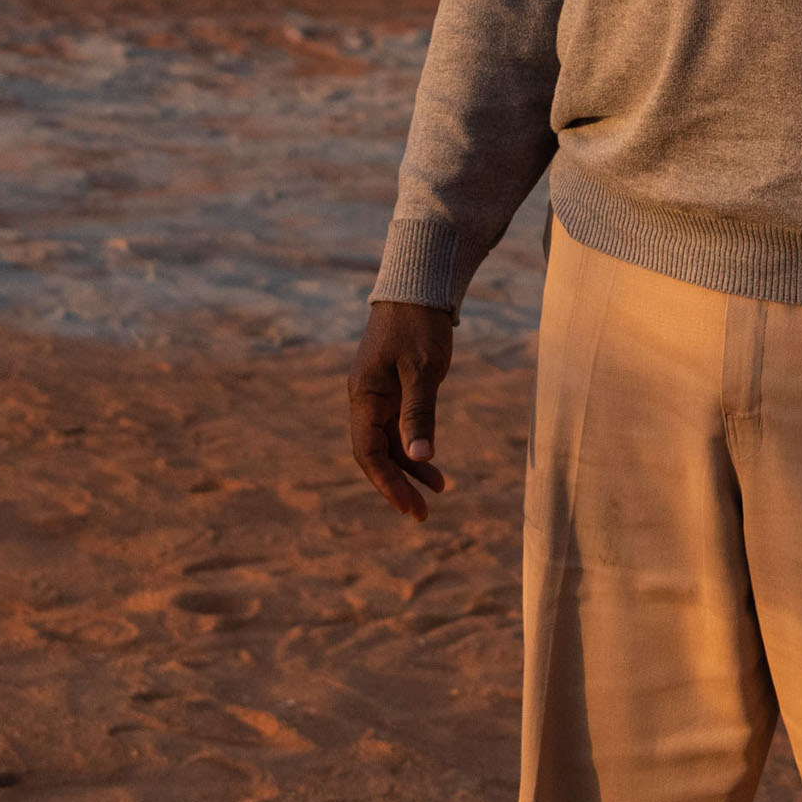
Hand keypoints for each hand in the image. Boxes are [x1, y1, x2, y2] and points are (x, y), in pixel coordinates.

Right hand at [347, 300, 458, 521]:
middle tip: (422, 514)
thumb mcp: (424, 369)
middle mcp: (364, 398)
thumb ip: (420, 413)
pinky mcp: (391, 388)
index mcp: (364, 395)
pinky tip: (432, 463)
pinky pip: (397, 427)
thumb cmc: (420, 324)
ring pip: (387, 443)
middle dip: (396, 484)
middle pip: (374, 453)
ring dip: (408, 469)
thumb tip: (419, 459)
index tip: (409, 507)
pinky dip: (413, 447)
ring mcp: (376, 394)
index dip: (387, 483)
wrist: (417, 287)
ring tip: (437, 492)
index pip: (367, 451)